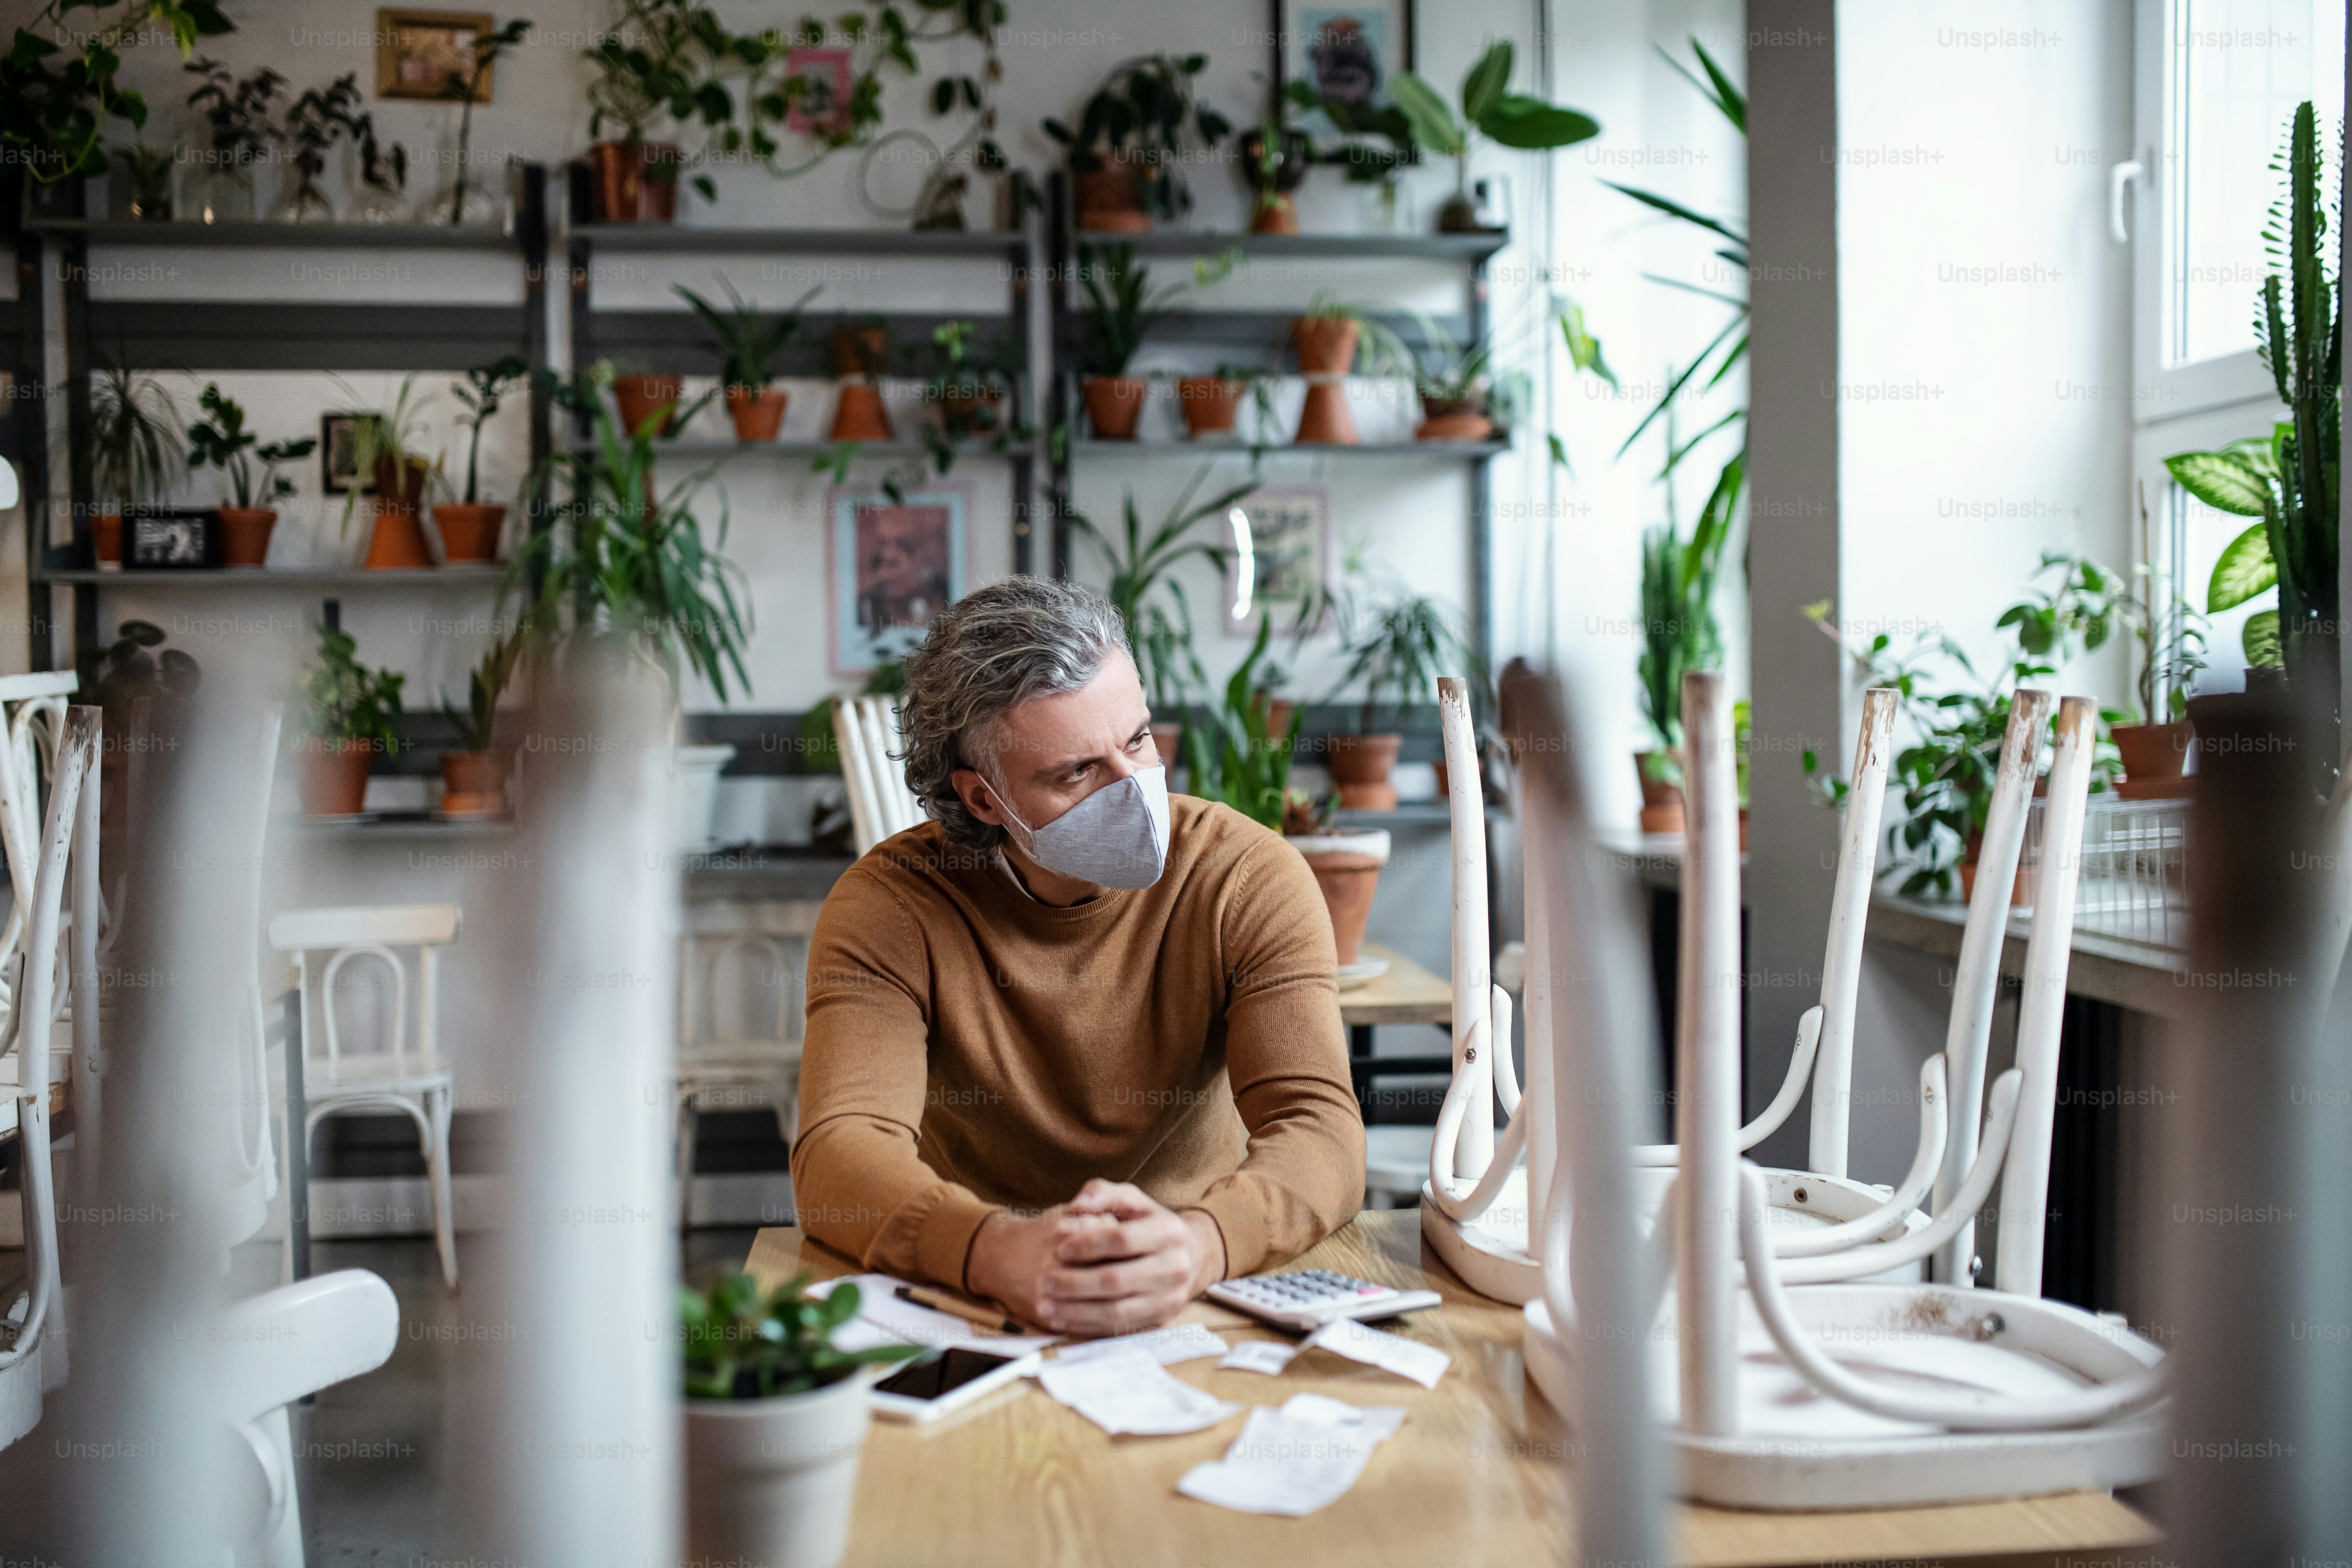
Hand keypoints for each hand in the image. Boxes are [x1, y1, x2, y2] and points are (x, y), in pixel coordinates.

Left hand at [966, 1180, 1224, 1336]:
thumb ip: (1104, 1193)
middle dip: (1076, 1283)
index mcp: (1168, 1232)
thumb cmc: (1149, 1224)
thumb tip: (1079, 1202)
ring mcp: (1169, 1297)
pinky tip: (1062, 1320)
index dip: (1089, 1245)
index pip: (1123, 1240)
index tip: (1059, 1248)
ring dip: (1076, 1310)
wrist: (1191, 1256)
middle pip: (1118, 1279)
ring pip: (1117, 1310)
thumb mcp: (1133, 1200)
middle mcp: (1174, 1266)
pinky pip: (1119, 1327)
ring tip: (1046, 1306)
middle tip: (1044, 1280)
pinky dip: (1087, 1325)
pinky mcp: (1159, 1319)